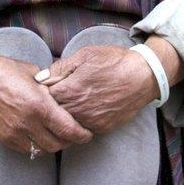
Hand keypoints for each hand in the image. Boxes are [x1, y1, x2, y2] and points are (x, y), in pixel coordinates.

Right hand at [0, 45, 93, 154]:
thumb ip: (50, 86)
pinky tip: (38, 136)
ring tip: (57, 136)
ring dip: (52, 145)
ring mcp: (14, 132)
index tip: (87, 134)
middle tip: (74, 135)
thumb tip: (66, 91)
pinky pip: (26, 150)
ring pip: (42, 151)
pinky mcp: (3, 138)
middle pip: (58, 144)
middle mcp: (27, 122)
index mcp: (38, 104)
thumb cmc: (4, 70)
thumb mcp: (33, 73)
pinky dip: (36, 146)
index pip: (68, 129)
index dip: (81, 135)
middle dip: (69, 141)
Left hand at [34, 44, 159, 133]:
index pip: (44, 96)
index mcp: (69, 90)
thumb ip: (60, 67)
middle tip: (60, 94)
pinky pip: (83, 128)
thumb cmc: (114, 62)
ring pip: (67, 123)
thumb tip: (40, 77)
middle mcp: (77, 109)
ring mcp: (89, 121)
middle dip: (52, 105)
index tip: (49, 86)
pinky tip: (85, 110)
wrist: (143, 76)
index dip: (44, 90)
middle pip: (53, 112)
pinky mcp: (101, 128)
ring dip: (66, 114)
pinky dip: (80, 121)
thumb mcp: (84, 55)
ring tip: (73, 102)